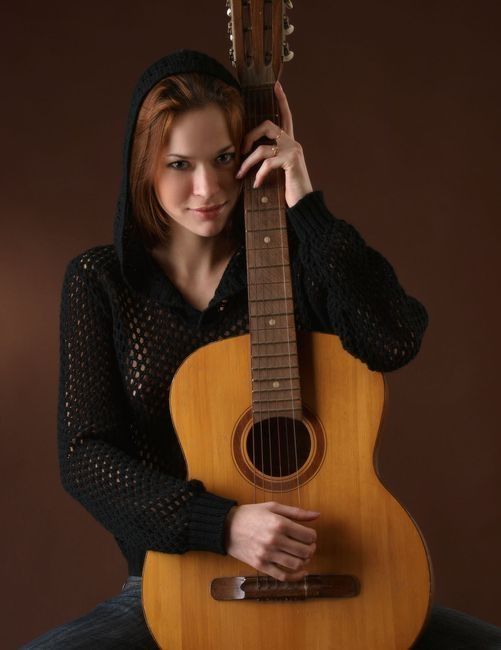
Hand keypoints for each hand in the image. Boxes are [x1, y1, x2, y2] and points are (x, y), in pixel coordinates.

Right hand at [225, 501, 318, 581]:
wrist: (226, 527)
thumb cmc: (251, 514)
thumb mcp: (273, 507)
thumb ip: (296, 512)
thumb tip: (317, 515)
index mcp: (279, 523)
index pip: (308, 535)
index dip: (313, 536)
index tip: (310, 535)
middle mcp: (274, 540)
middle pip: (305, 551)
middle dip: (311, 549)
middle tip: (309, 546)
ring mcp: (267, 555)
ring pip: (296, 564)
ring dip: (305, 562)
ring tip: (303, 556)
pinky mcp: (261, 566)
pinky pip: (283, 576)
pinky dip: (296, 577)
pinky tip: (301, 572)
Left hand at [235, 81, 313, 207]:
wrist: (304, 203)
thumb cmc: (289, 189)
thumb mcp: (277, 172)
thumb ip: (268, 160)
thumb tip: (248, 157)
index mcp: (290, 143)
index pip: (286, 116)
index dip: (282, 100)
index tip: (276, 85)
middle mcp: (293, 143)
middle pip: (268, 125)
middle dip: (250, 136)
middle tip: (241, 151)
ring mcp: (293, 150)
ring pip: (262, 148)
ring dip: (247, 163)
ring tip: (240, 175)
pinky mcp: (291, 161)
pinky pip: (267, 163)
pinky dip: (258, 174)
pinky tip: (256, 184)